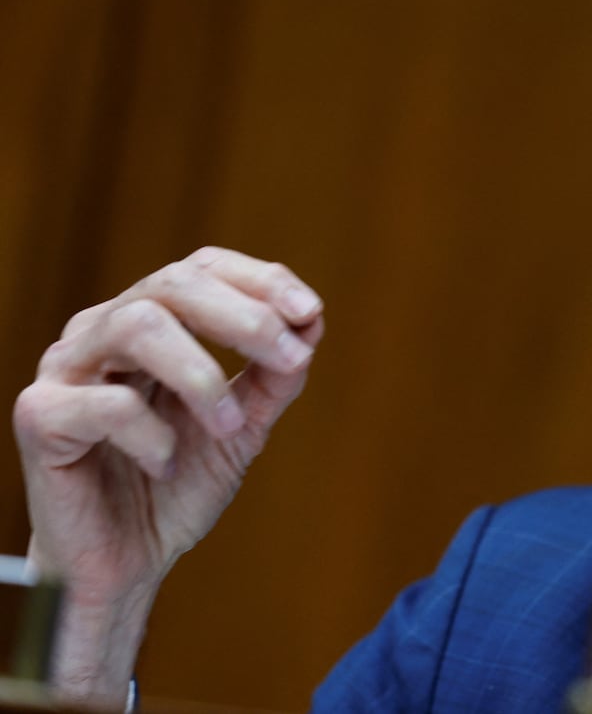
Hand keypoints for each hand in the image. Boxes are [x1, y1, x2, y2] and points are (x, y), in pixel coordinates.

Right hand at [12, 247, 324, 701]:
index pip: (201, 269)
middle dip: (244, 317)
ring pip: (136, 325)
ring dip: (201, 374)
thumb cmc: (177, 484)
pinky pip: (102, 403)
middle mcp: (101, 332)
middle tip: (291, 359)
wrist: (128, 561)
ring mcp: (65, 369)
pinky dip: (152, 433)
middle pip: (172, 284)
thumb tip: (312, 320)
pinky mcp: (40, 418)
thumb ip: (274, 376)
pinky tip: (165, 464)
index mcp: (147, 322)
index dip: (260, 280)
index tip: (310, 313)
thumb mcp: (243, 425)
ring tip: (229, 425)